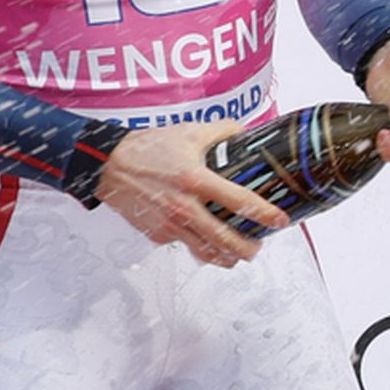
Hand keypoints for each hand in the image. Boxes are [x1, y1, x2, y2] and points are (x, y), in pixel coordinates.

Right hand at [97, 122, 289, 266]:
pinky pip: (184, 245)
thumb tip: (246, 132)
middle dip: (248, 249)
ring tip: (237, 254)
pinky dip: (198, 246)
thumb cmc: (149, 148)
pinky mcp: (156, 235)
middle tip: (258, 247)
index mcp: (196, 180)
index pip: (239, 202)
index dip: (264, 214)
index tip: (280, 220)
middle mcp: (184, 207)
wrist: (108, 166)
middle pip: (225, 240)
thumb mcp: (189, 132)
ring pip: (206, 253)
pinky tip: (206, 240)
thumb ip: (222, 132)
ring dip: (226, 257)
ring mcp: (169, 225)